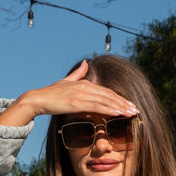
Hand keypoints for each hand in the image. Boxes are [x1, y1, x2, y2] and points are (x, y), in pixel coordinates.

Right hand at [0, 61, 138, 126]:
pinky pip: (97, 106)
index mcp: (84, 83)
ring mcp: (81, 94)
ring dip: (121, 107)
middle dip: (124, 103)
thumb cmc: (51, 93)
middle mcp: (85, 87)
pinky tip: (119, 113)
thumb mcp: (66, 82)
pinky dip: (109, 109)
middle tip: (137, 110)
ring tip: (132, 113)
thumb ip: (77, 74)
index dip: (119, 98)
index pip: (106, 92)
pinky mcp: (77, 102)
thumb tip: (85, 63)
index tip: (130, 105)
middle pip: (109, 96)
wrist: (38, 99)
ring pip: (106, 101)